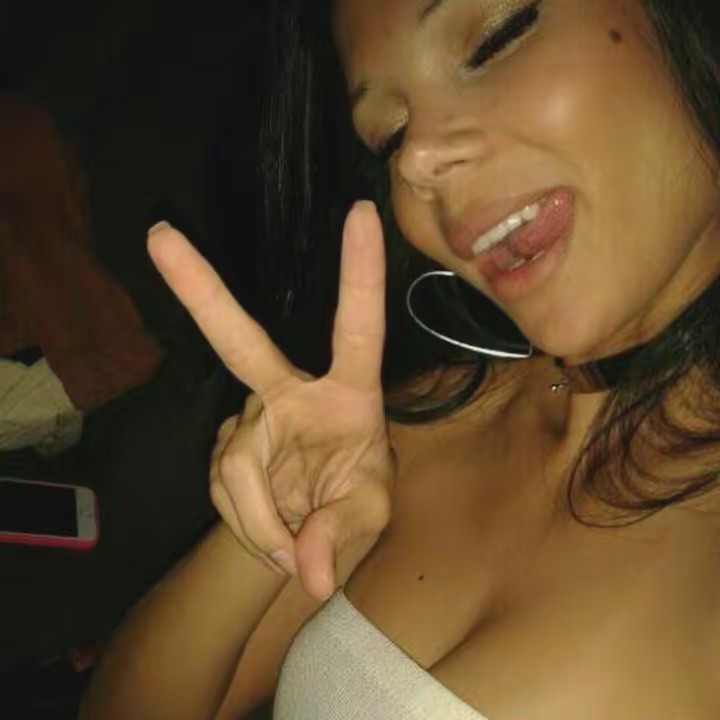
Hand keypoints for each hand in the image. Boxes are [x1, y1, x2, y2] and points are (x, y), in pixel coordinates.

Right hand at [147, 202, 394, 600]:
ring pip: (236, 465)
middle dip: (200, 290)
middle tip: (160, 236)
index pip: (356, 328)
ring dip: (260, 519)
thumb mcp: (366, 518)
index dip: (360, 273)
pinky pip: (223, 489)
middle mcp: (291, 392)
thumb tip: (305, 568)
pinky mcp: (221, 447)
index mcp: (348, 393)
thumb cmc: (351, 504)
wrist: (303, 535)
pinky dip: (246, 524)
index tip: (362, 213)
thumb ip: (339, 536)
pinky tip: (265, 527)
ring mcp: (249, 417)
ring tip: (287, 545)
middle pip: (239, 340)